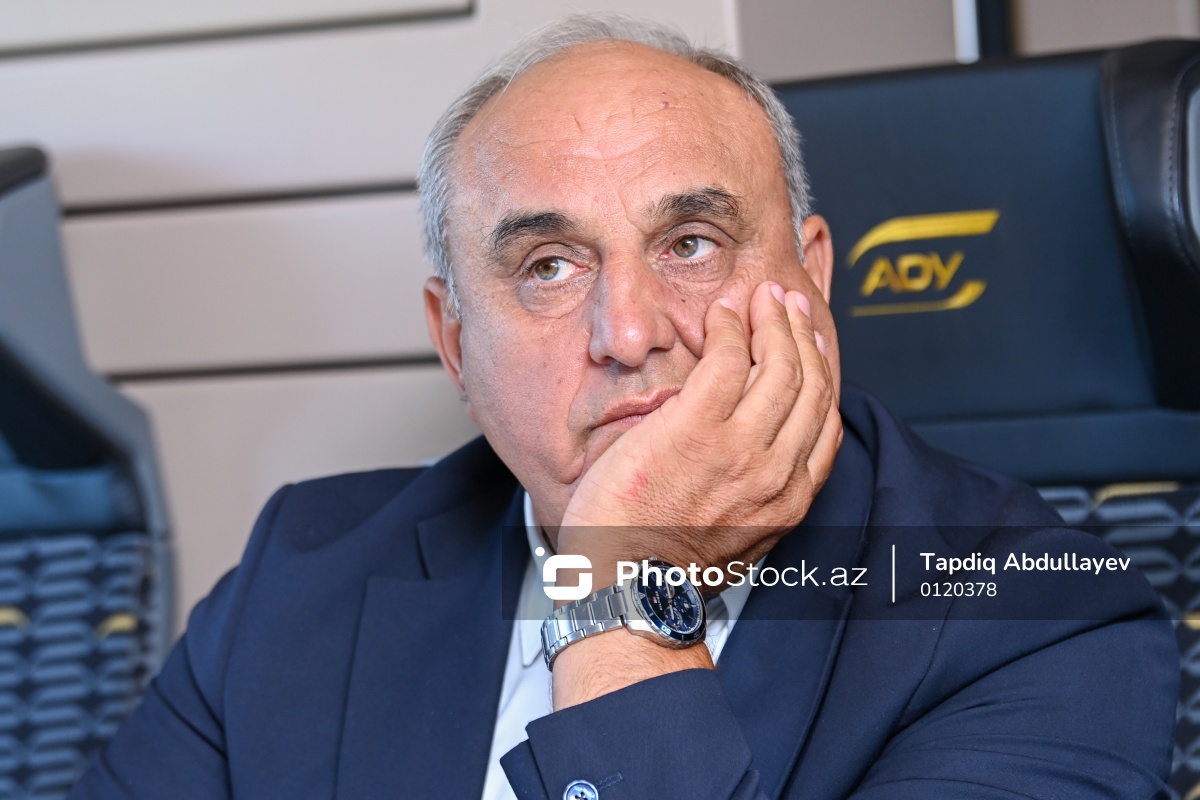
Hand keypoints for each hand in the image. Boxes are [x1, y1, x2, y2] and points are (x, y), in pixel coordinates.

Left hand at [556, 280, 841, 584]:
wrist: (627, 585)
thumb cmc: (661, 568)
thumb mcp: (734, 539)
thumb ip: (752, 496)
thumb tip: (747, 464)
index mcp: (787, 499)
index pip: (822, 421)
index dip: (821, 374)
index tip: (810, 346)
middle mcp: (775, 470)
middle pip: (808, 383)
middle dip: (801, 334)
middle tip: (786, 305)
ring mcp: (739, 446)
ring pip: (777, 364)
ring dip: (772, 321)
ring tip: (760, 298)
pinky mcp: (696, 426)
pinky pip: (727, 358)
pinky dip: (730, 328)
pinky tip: (721, 314)